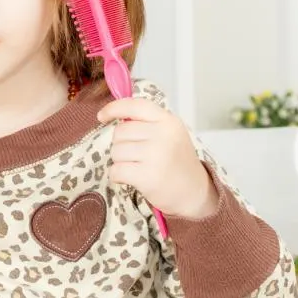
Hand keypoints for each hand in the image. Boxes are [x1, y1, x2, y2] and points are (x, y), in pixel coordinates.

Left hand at [98, 98, 218, 218]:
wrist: (195, 192)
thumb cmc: (176, 161)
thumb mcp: (170, 133)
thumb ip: (147, 122)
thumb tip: (113, 115)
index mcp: (168, 121)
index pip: (135, 106)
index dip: (114, 108)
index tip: (102, 116)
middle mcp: (163, 135)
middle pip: (120, 132)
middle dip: (121, 144)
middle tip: (137, 156)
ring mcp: (155, 155)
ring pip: (116, 151)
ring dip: (120, 161)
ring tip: (138, 167)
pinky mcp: (147, 176)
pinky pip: (115, 170)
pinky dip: (117, 176)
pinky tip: (130, 178)